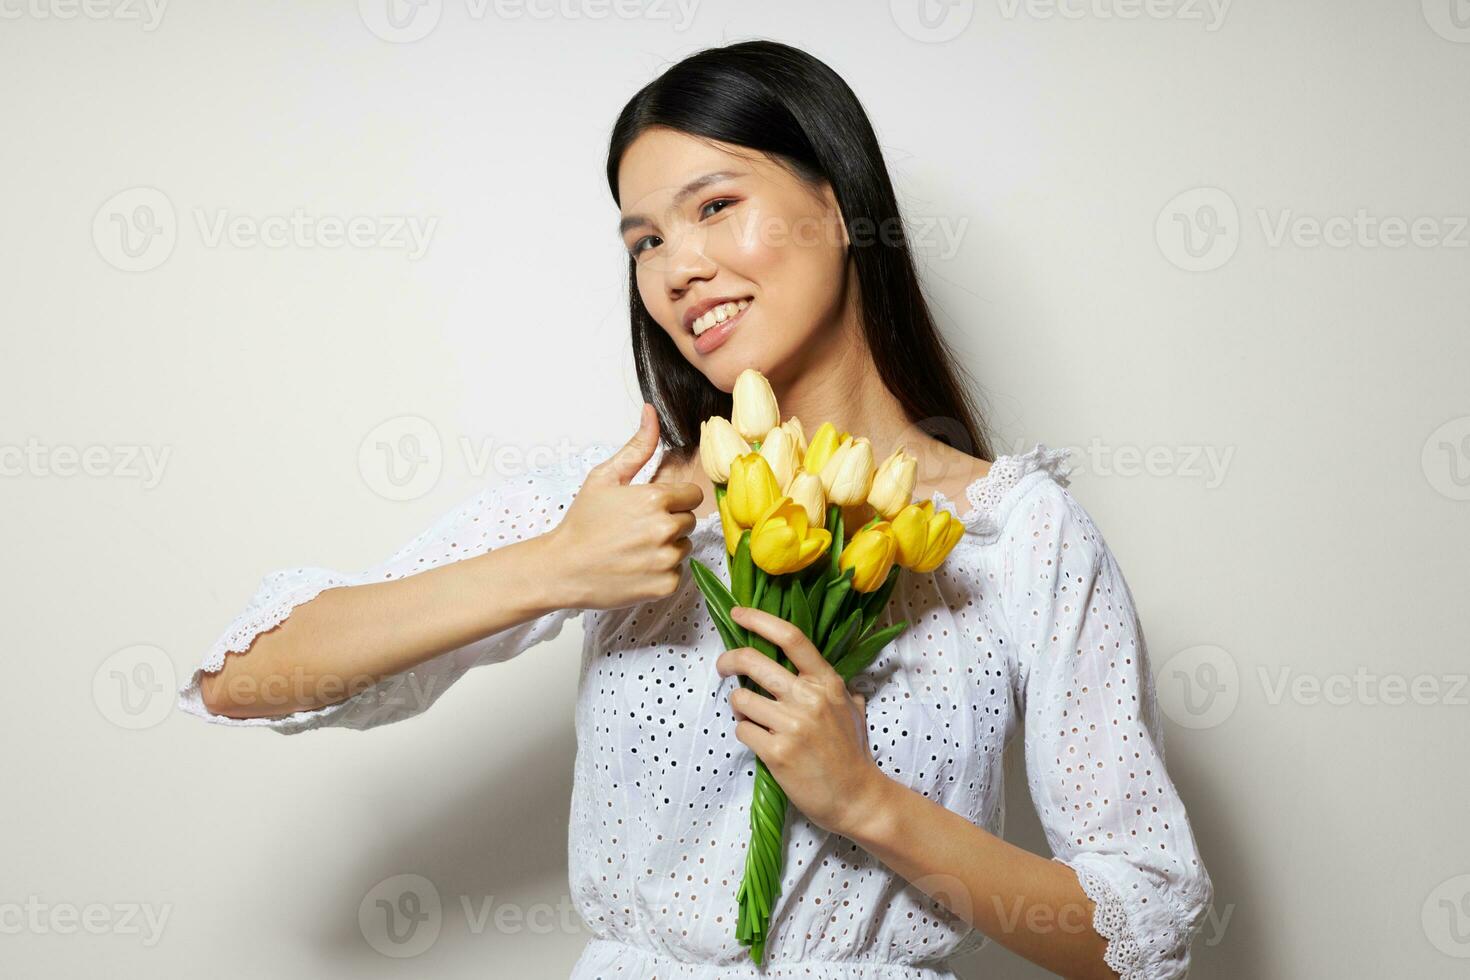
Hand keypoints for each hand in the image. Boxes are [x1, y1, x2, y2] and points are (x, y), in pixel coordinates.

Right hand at [546, 404, 703, 609]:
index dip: (673, 499)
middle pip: (689, 521)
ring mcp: (666, 559)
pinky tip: (636, 567)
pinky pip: (677, 573)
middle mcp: (665, 528)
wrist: (562, 568)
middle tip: (637, 528)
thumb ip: (637, 447)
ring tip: (634, 548)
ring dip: (666, 547)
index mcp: (655, 499)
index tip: (651, 507)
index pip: (692, 495)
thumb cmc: (582, 522)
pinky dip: (661, 572)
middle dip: (669, 522)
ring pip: (684, 547)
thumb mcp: (605, 478)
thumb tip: (651, 412)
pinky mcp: (664, 585)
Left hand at [716, 604, 890, 837]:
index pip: (791, 637)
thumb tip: (813, 669)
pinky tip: (762, 743)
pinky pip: (742, 730)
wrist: (856, 797)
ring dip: (741, 709)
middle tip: (723, 667)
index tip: (738, 613)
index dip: (759, 620)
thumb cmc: (852, 753)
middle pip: (753, 661)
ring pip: (741, 699)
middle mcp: (809, 698)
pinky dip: (746, 734)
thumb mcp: (851, 709)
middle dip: (729, 660)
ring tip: (756, 720)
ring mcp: (792, 725)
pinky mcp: (777, 752)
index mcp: (827, 682)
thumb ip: (833, 686)